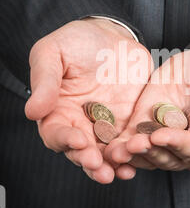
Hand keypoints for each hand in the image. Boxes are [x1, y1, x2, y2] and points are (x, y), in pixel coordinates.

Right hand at [25, 18, 151, 182]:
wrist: (112, 36)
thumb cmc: (76, 41)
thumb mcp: (53, 52)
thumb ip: (44, 80)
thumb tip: (33, 112)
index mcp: (57, 111)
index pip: (57, 134)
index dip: (66, 140)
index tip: (79, 142)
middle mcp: (79, 124)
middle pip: (82, 152)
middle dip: (91, 162)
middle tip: (100, 167)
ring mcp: (105, 126)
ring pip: (107, 154)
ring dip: (113, 165)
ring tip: (122, 171)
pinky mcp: (128, 123)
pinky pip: (130, 143)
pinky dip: (134, 154)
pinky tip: (139, 160)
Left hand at [105, 44, 189, 170]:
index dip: (179, 145)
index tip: (162, 136)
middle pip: (170, 157)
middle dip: (151, 152)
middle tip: (134, 144)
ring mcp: (168, 135)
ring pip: (150, 154)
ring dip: (133, 155)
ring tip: (118, 150)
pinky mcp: (149, 123)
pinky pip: (134, 139)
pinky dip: (122, 145)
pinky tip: (110, 147)